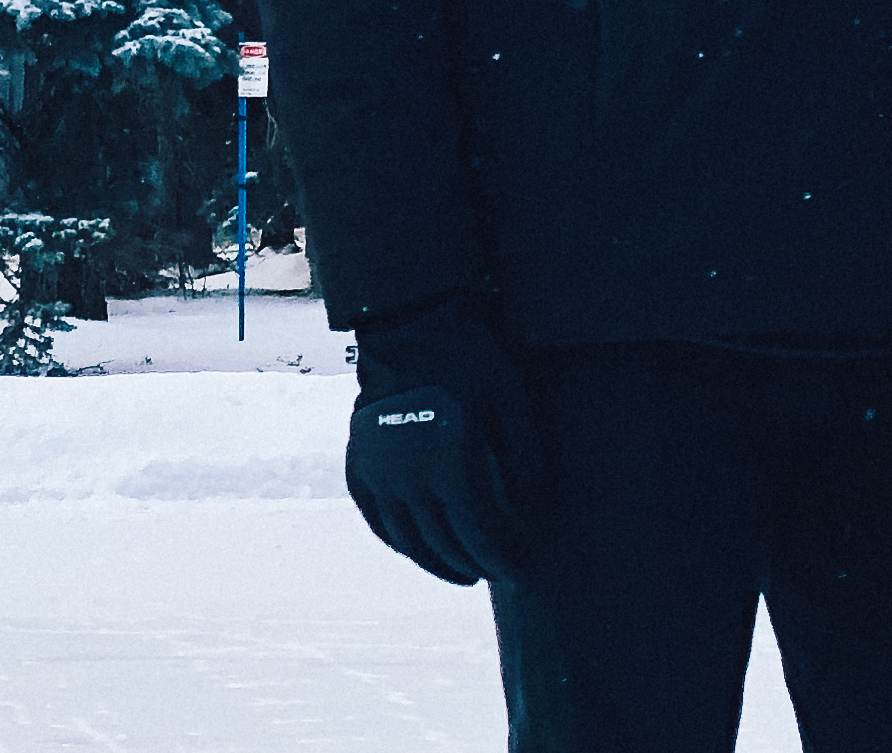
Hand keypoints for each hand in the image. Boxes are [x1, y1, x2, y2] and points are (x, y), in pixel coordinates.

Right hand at [344, 299, 545, 586]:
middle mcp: (406, 477)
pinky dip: (398, 541)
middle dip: (477, 565)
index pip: (481, 534)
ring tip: (464, 571)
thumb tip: (533, 516)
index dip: (505, 558)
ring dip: (437, 564)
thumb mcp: (511, 402)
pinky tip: (417, 547)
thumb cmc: (468, 358)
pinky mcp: (359, 462)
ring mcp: (377, 473)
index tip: (525, 572)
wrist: (408, 320)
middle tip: (501, 571)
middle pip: (445, 544)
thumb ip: (525, 463)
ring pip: (408, 541)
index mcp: (447, 463)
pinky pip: (376, 520)